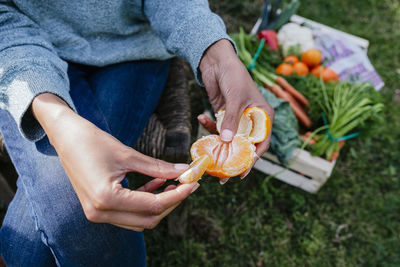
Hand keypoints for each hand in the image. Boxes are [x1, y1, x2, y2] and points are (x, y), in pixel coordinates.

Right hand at [32, 93, 198, 230]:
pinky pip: (128, 213)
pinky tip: (157, 183)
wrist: (65, 136)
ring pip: (139, 220)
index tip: (193, 184)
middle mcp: (100, 212)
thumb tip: (184, 171)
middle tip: (187, 184)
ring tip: (174, 183)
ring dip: (159, 204)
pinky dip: (144, 201)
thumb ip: (158, 167)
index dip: (177, 195)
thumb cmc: (92, 141)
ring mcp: (97, 213)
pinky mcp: (98, 208)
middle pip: (148, 218)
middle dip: (171, 202)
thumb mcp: (128, 154)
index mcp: (106, 199)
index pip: (153, 205)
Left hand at [199, 39, 274, 178]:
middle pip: (243, 144)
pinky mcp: (223, 114)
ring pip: (228, 138)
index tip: (242, 173)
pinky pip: (216, 126)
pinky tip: (200, 117)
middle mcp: (251, 120)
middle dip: (232, 157)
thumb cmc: (234, 75)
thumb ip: (232, 120)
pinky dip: (208, 125)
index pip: (261, 142)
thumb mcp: (235, 98)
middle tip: (221, 174)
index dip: (252, 159)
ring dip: (217, 143)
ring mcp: (236, 118)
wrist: (217, 60)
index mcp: (263, 116)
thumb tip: (227, 141)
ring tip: (206, 152)